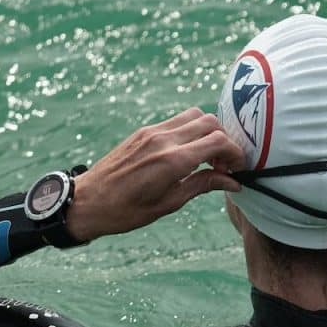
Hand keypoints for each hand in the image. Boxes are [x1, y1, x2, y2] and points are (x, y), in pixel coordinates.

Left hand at [66, 107, 245, 241]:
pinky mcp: (143, 131)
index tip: (238, 167)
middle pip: (210, 122)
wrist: (88, 201)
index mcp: (172, 161)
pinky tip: (188, 153)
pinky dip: (191, 130)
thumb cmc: (126, 211)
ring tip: (207, 157)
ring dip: (209, 131)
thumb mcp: (169, 203)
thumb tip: (232, 182)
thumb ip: (202, 185)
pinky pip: (176, 121)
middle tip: (224, 163)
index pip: (218, 141)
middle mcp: (164, 140)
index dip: (235, 152)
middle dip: (225, 140)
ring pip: (194, 115)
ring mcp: (152, 132)